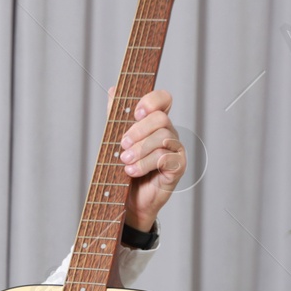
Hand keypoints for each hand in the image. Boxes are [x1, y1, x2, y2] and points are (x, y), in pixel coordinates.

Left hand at [107, 86, 183, 230]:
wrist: (130, 200)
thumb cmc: (126, 169)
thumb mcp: (116, 140)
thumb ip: (116, 116)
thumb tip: (113, 90)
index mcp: (156, 122)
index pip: (163, 99)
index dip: (152, 100)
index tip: (136, 112)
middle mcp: (169, 133)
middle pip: (161, 119)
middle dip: (138, 131)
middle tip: (122, 145)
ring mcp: (176, 150)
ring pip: (162, 139)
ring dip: (139, 150)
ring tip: (124, 161)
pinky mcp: (178, 167)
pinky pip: (165, 158)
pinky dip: (145, 164)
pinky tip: (132, 171)